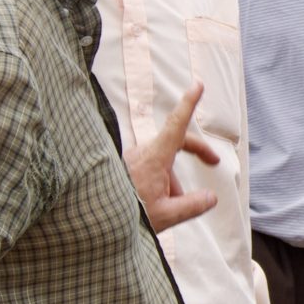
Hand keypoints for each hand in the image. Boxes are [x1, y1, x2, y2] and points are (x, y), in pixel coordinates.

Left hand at [126, 81, 219, 231]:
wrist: (90, 218)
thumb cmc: (126, 214)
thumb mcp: (166, 215)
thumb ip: (193, 205)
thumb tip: (211, 197)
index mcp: (155, 157)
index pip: (177, 124)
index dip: (189, 103)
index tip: (198, 85)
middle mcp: (143, 152)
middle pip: (176, 142)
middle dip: (196, 151)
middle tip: (213, 162)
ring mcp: (132, 159)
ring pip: (161, 162)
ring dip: (172, 180)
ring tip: (169, 207)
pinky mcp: (123, 167)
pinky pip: (148, 169)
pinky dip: (158, 183)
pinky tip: (153, 205)